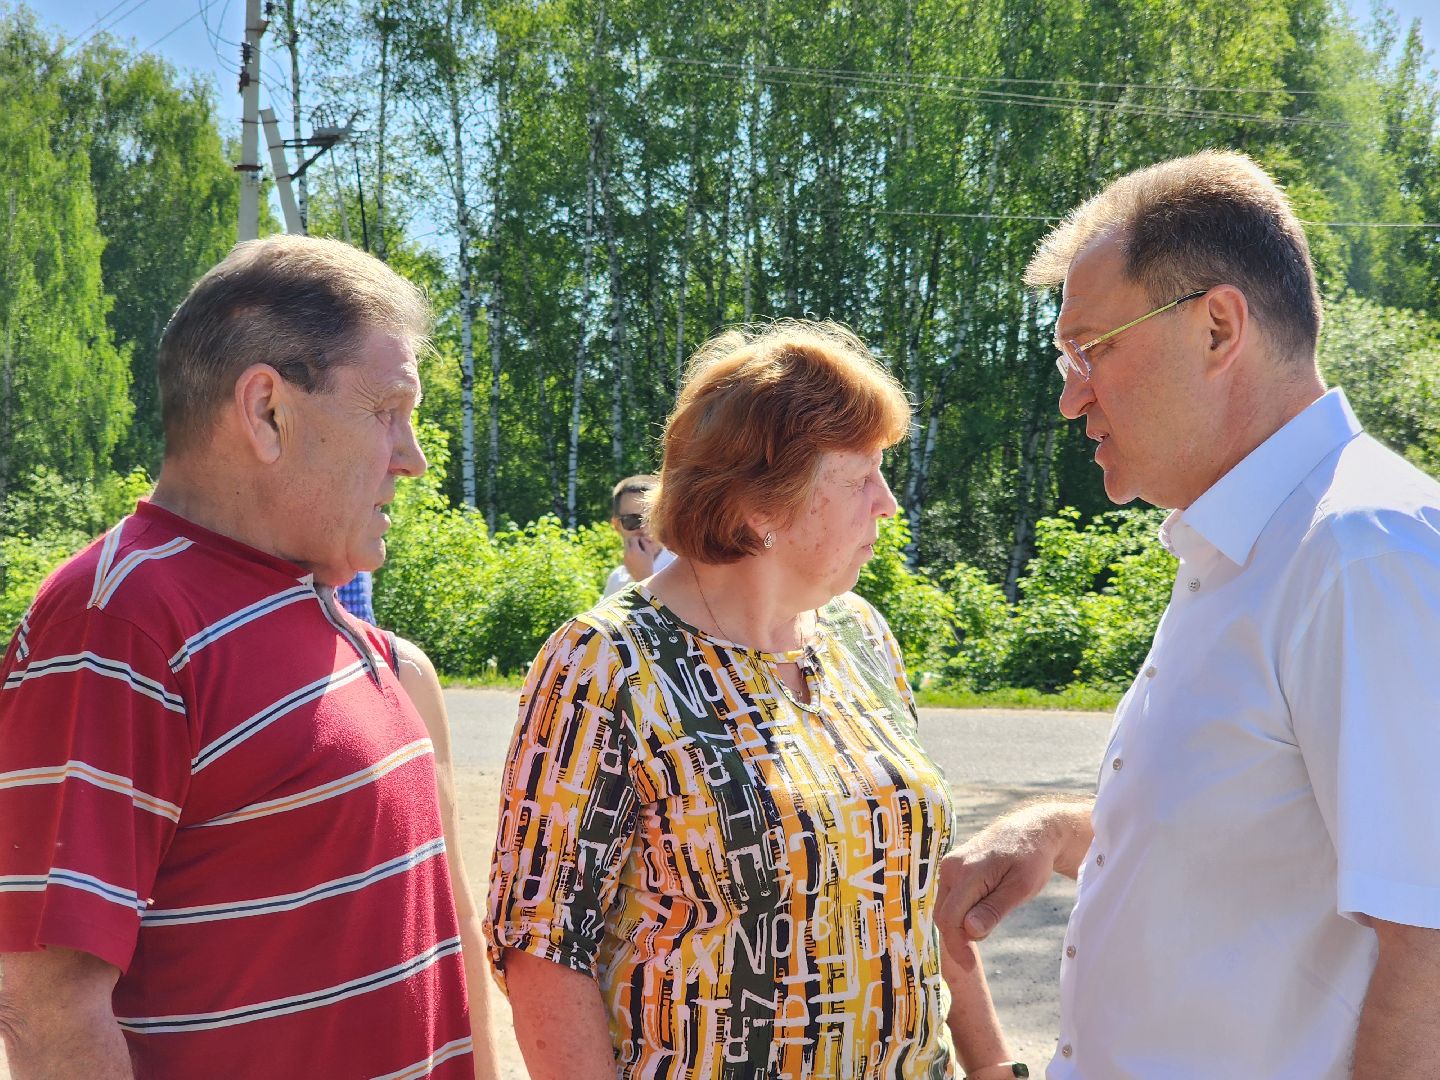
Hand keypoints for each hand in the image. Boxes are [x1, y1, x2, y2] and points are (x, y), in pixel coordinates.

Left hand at [622, 534, 657, 579]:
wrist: (643, 578)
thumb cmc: (648, 564)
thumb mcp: (649, 552)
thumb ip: (645, 543)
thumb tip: (641, 538)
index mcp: (633, 550)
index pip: (633, 538)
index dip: (638, 538)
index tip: (643, 541)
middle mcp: (627, 553)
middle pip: (627, 541)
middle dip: (633, 541)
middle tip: (639, 544)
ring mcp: (624, 558)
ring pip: (626, 547)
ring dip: (631, 547)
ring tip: (639, 552)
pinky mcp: (624, 562)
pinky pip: (626, 554)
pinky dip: (630, 553)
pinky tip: (637, 558)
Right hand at [936, 799, 1092, 961]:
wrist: (1031, 830)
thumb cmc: (1031, 859)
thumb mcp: (1020, 888)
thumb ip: (994, 909)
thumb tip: (970, 931)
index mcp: (966, 872)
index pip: (951, 918)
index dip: (957, 945)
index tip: (970, 966)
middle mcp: (951, 867)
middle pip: (944, 914)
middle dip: (957, 938)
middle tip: (974, 958)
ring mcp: (949, 866)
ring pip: (945, 907)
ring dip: (958, 926)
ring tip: (984, 930)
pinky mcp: (953, 868)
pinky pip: (950, 898)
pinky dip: (960, 914)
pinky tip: (977, 919)